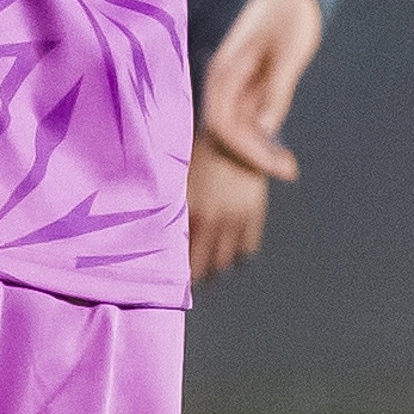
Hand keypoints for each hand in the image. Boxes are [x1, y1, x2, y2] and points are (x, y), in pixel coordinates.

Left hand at [187, 127, 270, 281]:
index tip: (174, 278)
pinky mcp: (253, 215)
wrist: (232, 134)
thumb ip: (175, 210)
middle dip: (198, 275)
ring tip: (213, 269)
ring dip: (218, 267)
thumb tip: (161, 235)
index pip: (182, 256)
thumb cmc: (198, 156)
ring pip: (226, 261)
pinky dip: (239, 256)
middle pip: (204, 265)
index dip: (179, 271)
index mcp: (189, 213)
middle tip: (194, 279)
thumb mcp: (180, 182)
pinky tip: (232, 254)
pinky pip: (247, 249)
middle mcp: (212, 220)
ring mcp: (234, 219)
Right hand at [199, 0, 322, 182]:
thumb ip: (276, 90)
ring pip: (237, 129)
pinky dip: (263, 137)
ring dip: (259, 149)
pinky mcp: (247, 86)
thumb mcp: (288, 53)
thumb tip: (266, 129)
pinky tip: (281, 149)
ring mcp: (233, 85)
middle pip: (227, 132)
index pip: (223, 125)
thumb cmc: (292, 17)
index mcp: (224, 72)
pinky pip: (247, 119)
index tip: (277, 166)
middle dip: (254, 156)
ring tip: (288, 166)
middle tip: (290, 170)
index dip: (246, 151)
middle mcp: (222, 82)